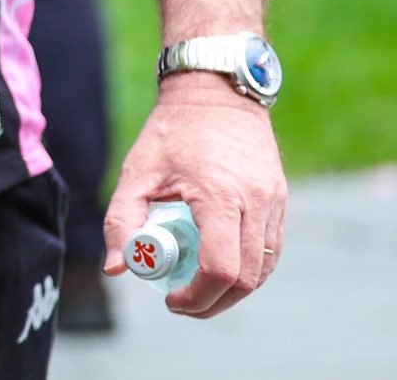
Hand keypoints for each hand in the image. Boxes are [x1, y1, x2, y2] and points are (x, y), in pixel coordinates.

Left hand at [101, 79, 286, 315]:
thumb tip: (116, 268)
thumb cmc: (170, 132)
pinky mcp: (280, 201)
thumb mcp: (137, 172)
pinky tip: (219, 266)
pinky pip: (270, 250)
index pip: (220, 269)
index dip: (196, 296)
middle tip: (182, 303)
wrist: (215, 93)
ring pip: (263, 269)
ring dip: (233, 290)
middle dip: (214, 302)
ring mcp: (274, 203)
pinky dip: (248, 268)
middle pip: (247, 279)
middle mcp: (256, 203)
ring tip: (197, 287)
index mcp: (220, 196)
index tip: (170, 300)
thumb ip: (122, 220)